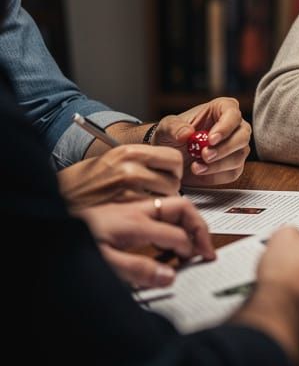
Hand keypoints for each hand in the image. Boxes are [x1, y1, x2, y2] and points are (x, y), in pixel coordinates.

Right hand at [58, 144, 183, 207]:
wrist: (57, 196)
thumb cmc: (84, 180)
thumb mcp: (113, 159)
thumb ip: (141, 160)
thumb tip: (169, 166)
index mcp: (130, 152)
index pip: (174, 158)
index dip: (174, 169)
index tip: (168, 175)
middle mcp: (130, 167)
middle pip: (174, 180)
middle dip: (170, 188)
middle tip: (156, 191)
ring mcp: (127, 189)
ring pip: (166, 198)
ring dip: (159, 202)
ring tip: (142, 201)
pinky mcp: (124, 209)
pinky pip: (150, 211)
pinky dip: (146, 214)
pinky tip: (133, 211)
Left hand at [76, 195, 215, 288]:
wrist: (47, 229)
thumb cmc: (74, 244)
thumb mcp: (104, 265)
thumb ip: (138, 270)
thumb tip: (170, 276)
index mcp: (135, 222)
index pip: (177, 234)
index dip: (191, 250)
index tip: (198, 264)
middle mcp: (138, 211)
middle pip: (183, 209)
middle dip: (200, 227)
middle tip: (206, 249)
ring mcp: (133, 211)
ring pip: (173, 209)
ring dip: (188, 227)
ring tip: (191, 250)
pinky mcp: (126, 215)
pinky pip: (160, 216)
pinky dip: (172, 228)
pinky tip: (165, 248)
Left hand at [154, 97, 251, 185]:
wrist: (171, 156)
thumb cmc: (171, 135)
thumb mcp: (166, 127)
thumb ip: (174, 127)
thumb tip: (187, 134)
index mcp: (222, 109)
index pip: (233, 114)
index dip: (225, 127)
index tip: (211, 139)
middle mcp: (234, 127)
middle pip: (243, 136)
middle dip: (224, 149)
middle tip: (205, 156)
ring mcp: (236, 147)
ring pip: (239, 156)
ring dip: (218, 165)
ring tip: (196, 166)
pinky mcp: (234, 165)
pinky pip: (233, 173)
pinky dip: (216, 175)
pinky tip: (200, 172)